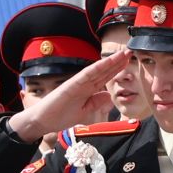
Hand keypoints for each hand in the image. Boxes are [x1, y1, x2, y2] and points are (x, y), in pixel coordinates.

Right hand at [5, 53, 131, 143]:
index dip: (116, 69)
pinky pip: (86, 75)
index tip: (127, 60)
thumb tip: (108, 96)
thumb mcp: (84, 111)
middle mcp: (84, 83)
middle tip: (130, 51)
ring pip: (97, 70)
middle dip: (117, 62)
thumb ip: (95, 103)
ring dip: (110, 62)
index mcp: (87, 89)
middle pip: (104, 71)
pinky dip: (96, 68)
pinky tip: (106, 62)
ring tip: (123, 54)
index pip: (105, 77)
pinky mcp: (71, 85)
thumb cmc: (60, 115)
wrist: (42, 120)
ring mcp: (78, 83)